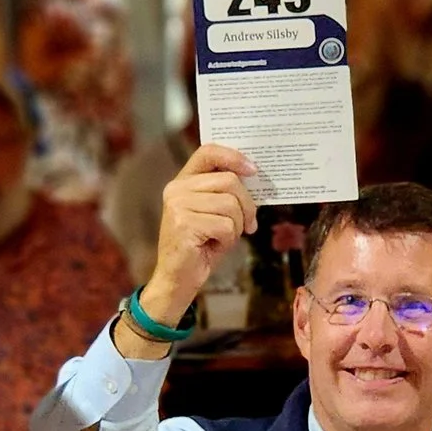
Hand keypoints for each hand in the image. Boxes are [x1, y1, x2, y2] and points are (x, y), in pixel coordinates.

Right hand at [142, 144, 257, 324]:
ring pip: (231, 205)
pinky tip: (214, 246)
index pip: (208, 152)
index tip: (253, 170)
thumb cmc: (200, 246)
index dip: (234, 157)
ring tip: (224, 237)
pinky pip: (226, 226)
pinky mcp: (184, 224)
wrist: (178, 278)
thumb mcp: (214, 212)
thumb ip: (226, 192)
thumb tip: (254, 176)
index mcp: (183, 181)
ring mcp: (178, 206)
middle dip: (247, 205)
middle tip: (248, 224)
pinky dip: (229, 240)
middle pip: (229, 181)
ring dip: (237, 226)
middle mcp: (177, 189)